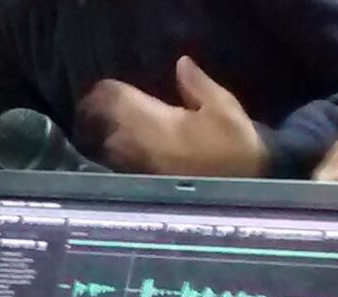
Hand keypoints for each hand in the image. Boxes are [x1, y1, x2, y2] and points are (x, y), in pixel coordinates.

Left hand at [79, 57, 267, 176]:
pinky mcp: (141, 179)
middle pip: (103, 122)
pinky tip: (125, 141)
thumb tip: (181, 62)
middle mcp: (135, 142)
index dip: (103, 89)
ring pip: (107, 143)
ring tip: (106, 118)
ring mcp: (135, 164)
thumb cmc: (234, 146)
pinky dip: (116, 147)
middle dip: (97, 110)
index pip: (114, 98)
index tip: (103, 82)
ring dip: (105, 129)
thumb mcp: (223, 107)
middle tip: (97, 99)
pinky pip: (118, 159)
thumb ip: (197, 84)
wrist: (239, 192)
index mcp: (151, 120)